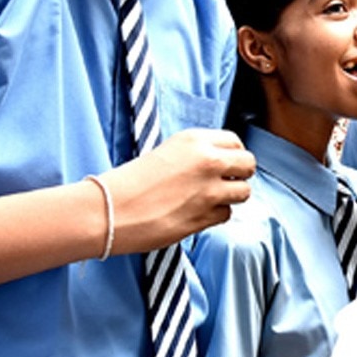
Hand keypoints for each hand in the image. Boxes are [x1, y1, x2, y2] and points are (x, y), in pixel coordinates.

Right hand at [102, 128, 254, 254]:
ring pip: (244, 192)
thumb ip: (198, 153)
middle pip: (249, 164)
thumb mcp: (168, 152)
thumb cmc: (130, 182)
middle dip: (240, 174)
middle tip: (224, 181)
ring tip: (210, 199)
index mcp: (196, 140)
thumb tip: (223, 162)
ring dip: (231, 197)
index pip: (236, 142)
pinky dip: (216, 215)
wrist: (108, 210)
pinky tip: (197, 213)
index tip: (225, 164)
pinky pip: (226, 215)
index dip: (232, 155)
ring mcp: (209, 190)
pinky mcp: (204, 216)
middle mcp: (207, 161)